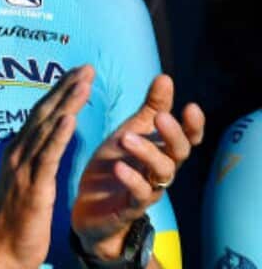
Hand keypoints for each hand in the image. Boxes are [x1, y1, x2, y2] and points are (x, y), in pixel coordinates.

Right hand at [0, 65, 94, 268]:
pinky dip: (59, 135)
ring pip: (48, 128)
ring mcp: (25, 168)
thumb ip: (32, 160)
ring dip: (66, 103)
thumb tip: (42, 142)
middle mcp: (19, 153)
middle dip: (66, 89)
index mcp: (19, 152)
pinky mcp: (34, 186)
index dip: (59, 93)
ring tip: (83, 82)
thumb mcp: (24, 182)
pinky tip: (70, 118)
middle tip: (86, 68)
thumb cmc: (13, 220)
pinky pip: (48, 156)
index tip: (76, 74)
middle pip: (44, 113)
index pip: (41, 115)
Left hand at [70, 75, 204, 259]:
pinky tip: (119, 167)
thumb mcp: (130, 132)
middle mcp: (159, 170)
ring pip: (162, 173)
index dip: (193, 125)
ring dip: (147, 153)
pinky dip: (132, 180)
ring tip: (126, 137)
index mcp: (161, 150)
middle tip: (160, 117)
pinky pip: (139, 195)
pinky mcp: (130, 207)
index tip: (190, 106)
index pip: (188, 138)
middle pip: (179, 154)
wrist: (89, 207)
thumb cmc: (114, 165)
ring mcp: (148, 189)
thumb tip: (165, 76)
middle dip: (173, 135)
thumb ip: (149, 109)